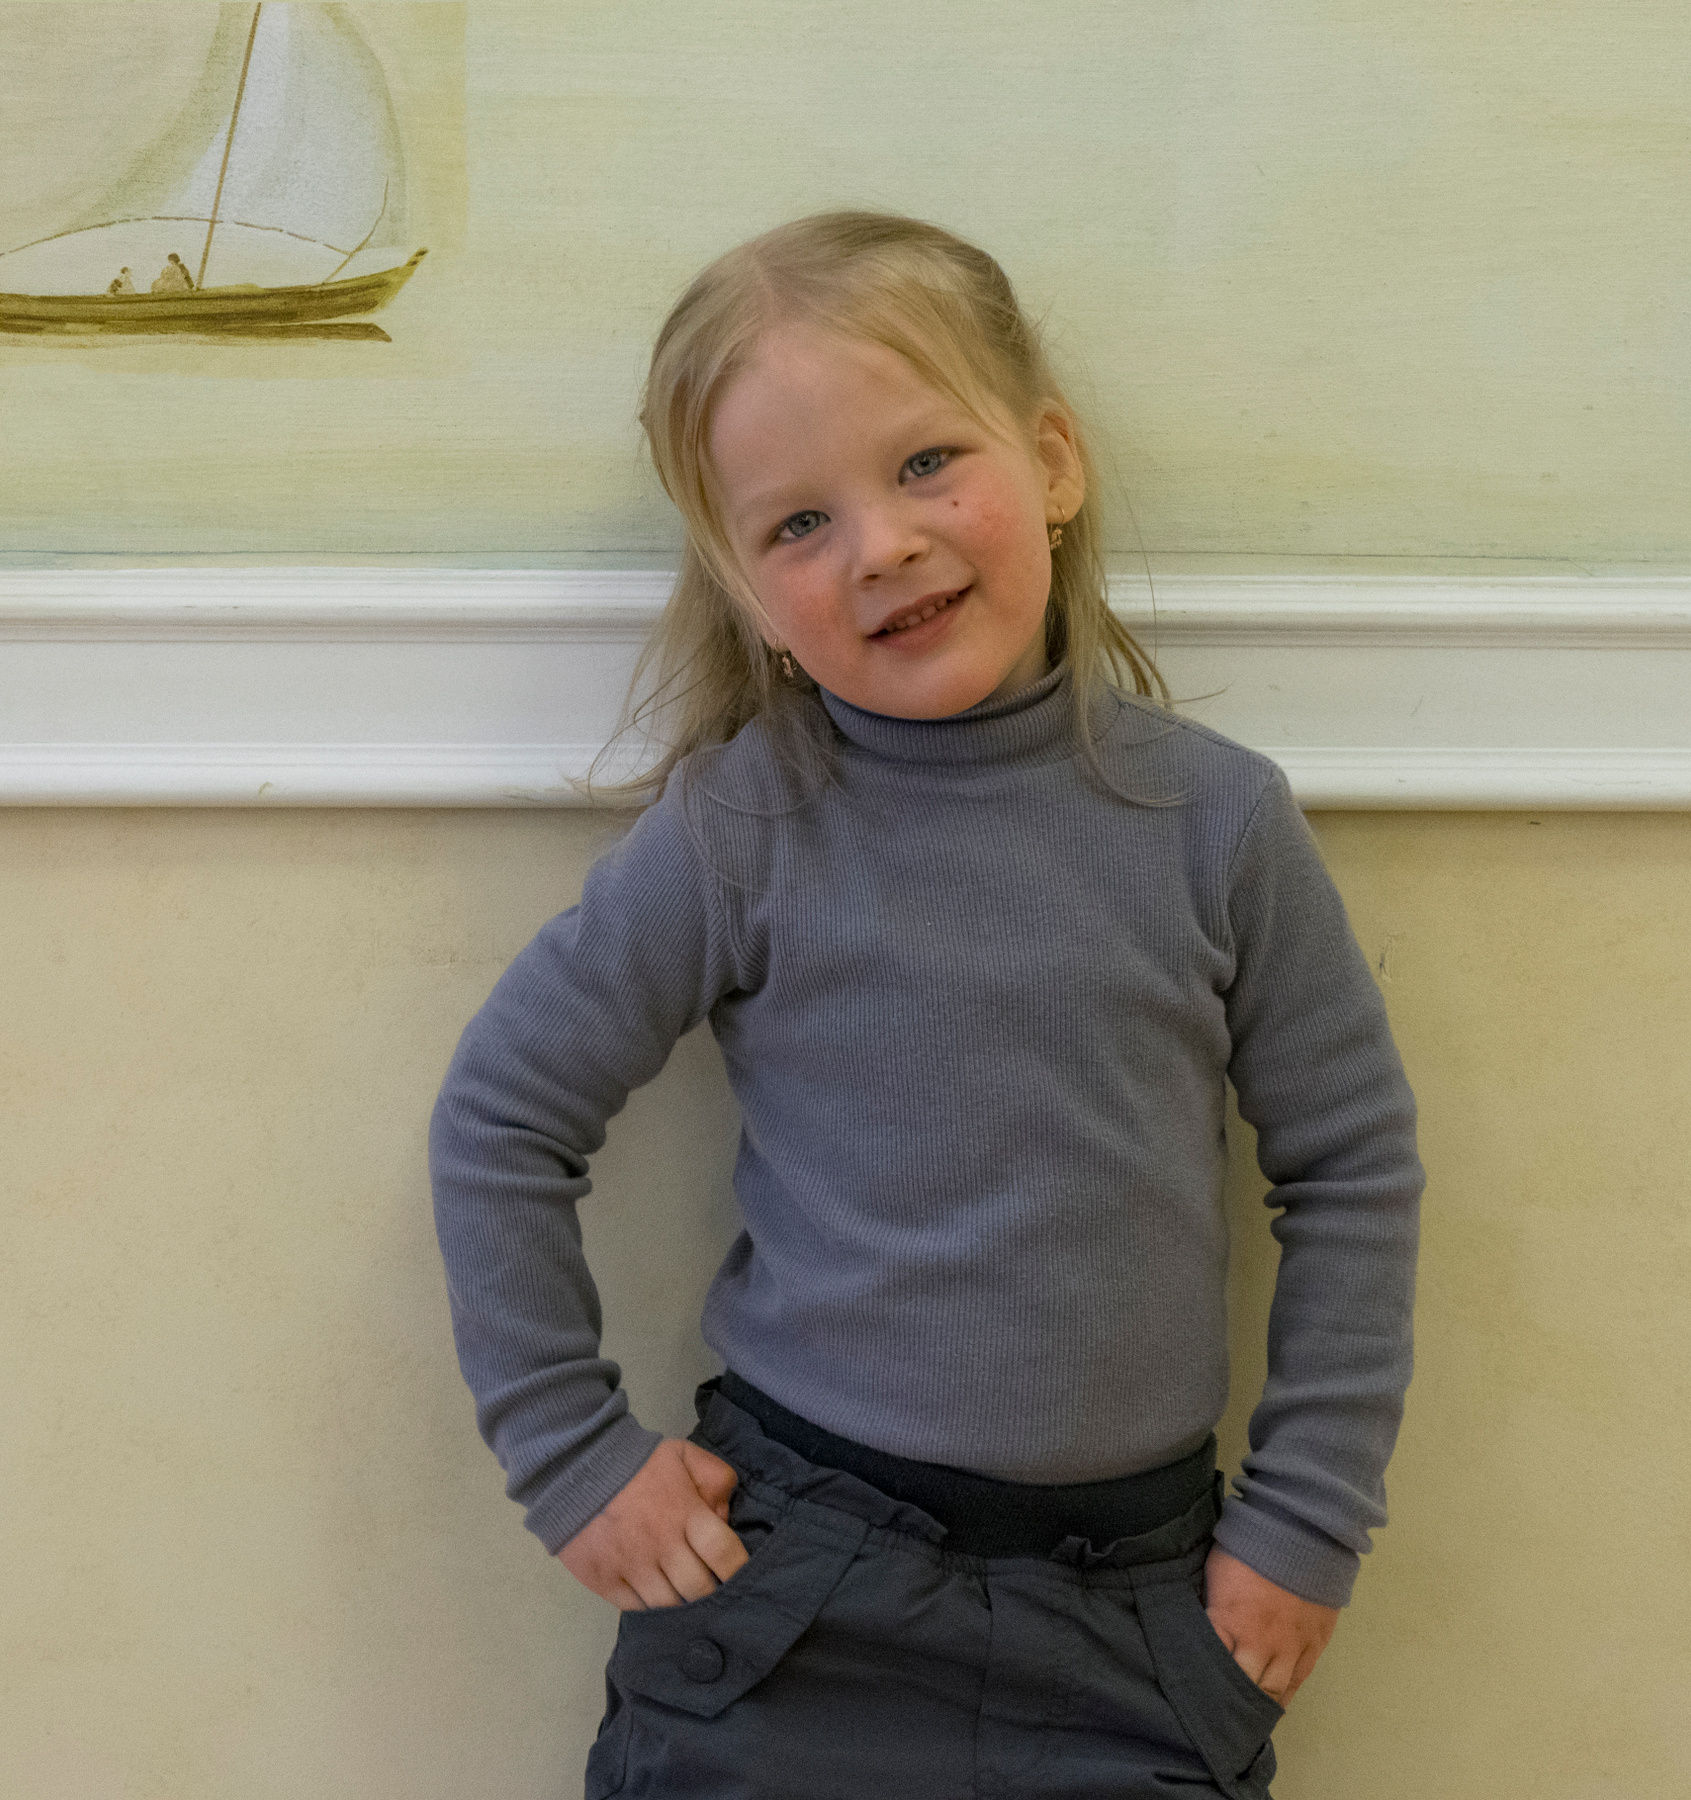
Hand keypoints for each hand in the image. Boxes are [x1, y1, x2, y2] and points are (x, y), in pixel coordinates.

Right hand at [557, 1437, 749, 1610]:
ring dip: (682, 1603)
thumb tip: (725, 1515)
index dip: (739, 1571)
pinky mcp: (606, 1581)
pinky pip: (638, 1608)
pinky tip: (656, 1595)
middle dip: (711, 1591)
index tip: (740, 1576)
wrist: (576, 1467)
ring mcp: (632, 1567)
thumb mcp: (683, 1455)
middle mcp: (662, 1546)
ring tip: (685, 1595)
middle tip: (711, 1587)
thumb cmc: (636, 1463)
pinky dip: (651, 1607)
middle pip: (699, 1588)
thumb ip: (714, 1477)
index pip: (725, 1554)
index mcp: (686, 1513)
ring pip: (670, 1605)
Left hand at [1202, 1544, 1337, 1706]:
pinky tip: (1275, 1705)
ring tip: (1245, 1720)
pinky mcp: (1315, 1643)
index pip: (1209, 1662)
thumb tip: (1198, 1622)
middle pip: (1243, 1687)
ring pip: (1274, 1690)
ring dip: (1259, 1706)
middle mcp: (1260, 1642)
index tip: (1189, 1695)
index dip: (1199, 1680)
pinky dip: (1286, 1695)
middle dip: (1230, 1702)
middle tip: (1216, 1718)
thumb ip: (1210, 1603)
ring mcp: (1291, 1646)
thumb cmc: (1250, 1543)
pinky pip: (1300, 1679)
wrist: (1303, 1530)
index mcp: (1229, 1620)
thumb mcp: (1214, 1571)